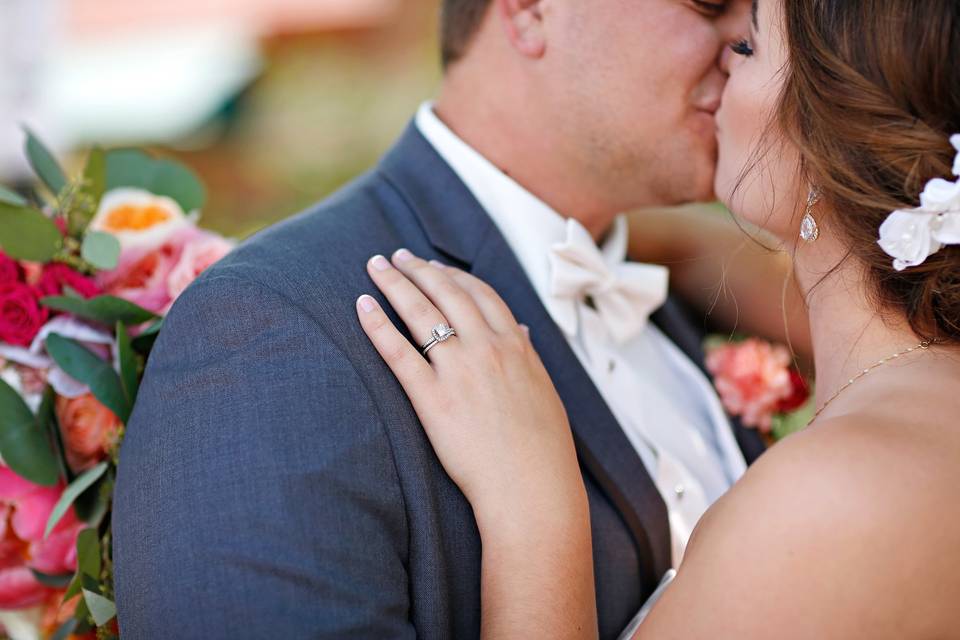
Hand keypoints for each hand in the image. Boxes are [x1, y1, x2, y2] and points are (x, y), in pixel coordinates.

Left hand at [355, 249, 585, 529]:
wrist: (533, 489)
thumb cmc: (542, 449)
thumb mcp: (544, 392)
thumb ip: (527, 357)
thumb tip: (521, 331)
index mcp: (516, 345)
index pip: (480, 294)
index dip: (453, 275)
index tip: (435, 266)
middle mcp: (488, 349)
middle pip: (447, 293)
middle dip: (418, 268)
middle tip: (397, 255)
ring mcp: (460, 371)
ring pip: (421, 312)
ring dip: (395, 283)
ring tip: (375, 266)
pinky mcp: (433, 399)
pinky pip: (398, 353)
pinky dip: (377, 325)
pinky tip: (362, 306)